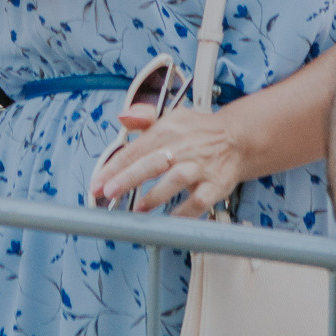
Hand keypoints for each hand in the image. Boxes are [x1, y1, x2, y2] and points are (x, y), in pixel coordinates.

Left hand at [89, 100, 248, 216]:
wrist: (238, 138)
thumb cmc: (198, 132)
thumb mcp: (171, 117)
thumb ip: (144, 118)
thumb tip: (123, 116)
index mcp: (168, 129)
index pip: (136, 149)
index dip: (114, 166)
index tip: (97, 182)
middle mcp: (183, 147)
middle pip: (153, 162)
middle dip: (128, 178)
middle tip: (108, 191)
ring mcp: (201, 166)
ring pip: (176, 180)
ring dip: (156, 195)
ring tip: (138, 208)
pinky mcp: (216, 184)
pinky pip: (199, 200)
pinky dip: (185, 211)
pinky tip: (170, 219)